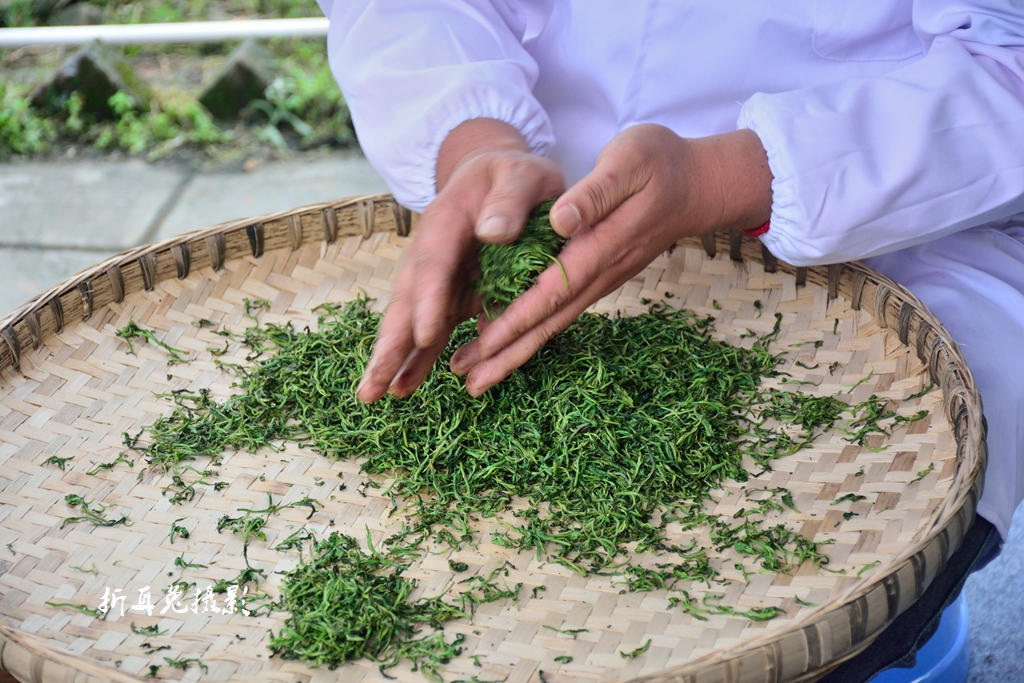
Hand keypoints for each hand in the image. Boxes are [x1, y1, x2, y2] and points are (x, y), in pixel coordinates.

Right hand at [356, 118, 564, 402]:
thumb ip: (510, 201)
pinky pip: (433, 329)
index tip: (426, 335)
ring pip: (412, 321)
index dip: (428, 299)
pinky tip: (404, 387)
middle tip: (372, 383)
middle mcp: (433, 254)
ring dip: (395, 359)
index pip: (435, 263)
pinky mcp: (451, 294)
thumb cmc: (514, 175)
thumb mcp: (521, 176)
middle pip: (407, 300)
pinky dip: (419, 358)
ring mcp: (439, 278)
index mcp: (447, 222)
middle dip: (392, 343)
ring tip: (376, 396)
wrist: (498, 175)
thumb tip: (493, 232)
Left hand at [449, 124, 772, 394]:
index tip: (483, 345)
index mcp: (601, 245)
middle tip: (469, 384)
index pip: (552, 291)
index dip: (517, 319)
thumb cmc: (663, 163)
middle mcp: (601, 272)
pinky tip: (510, 343)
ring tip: (480, 378)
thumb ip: (595, 193)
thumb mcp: (630, 161)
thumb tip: (559, 222)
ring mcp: (603, 279)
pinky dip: (534, 332)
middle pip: (550, 322)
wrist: (702, 184)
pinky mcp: (601, 275)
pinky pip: (562, 311)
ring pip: (555, 323)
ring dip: (517, 352)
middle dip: (509, 354)